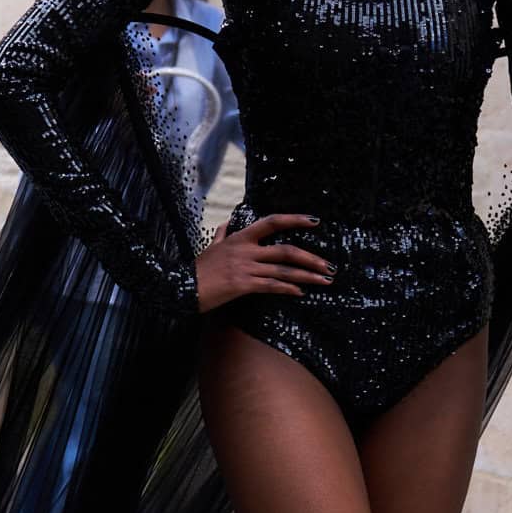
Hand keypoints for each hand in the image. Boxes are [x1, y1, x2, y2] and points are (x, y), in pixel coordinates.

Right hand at [194, 214, 332, 314]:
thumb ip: (222, 234)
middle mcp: (246, 250)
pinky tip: (300, 293)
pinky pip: (272, 286)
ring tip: (324, 281)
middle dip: (311, 258)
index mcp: (240, 237)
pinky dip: (288, 289)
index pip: (272, 222)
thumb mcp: (211, 247)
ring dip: (307, 277)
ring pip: (284, 270)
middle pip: (286, 250)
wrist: (183, 287)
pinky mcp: (243, 285)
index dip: (295, 219)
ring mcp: (246, 267)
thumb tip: (227, 224)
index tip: (315, 221)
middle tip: (329, 266)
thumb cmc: (198, 269)